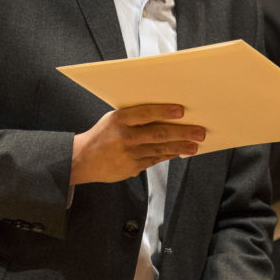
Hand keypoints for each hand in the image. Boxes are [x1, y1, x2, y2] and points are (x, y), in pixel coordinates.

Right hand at [70, 104, 204, 184]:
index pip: (146, 113)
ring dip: (180, 147)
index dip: (165, 112)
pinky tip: (179, 152)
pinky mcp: (132, 168)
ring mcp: (129, 154)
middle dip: (182, 133)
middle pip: (158, 133)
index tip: (181, 111)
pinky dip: (168, 155)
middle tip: (198, 132)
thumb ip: (135, 116)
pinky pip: (155, 160)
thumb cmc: (101, 135)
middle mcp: (125, 137)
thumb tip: (164, 114)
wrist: (81, 160)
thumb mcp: (113, 119)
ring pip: (160, 149)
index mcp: (119, 119)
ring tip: (195, 145)